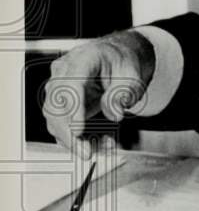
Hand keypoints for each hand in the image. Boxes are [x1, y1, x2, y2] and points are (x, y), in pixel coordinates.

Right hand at [42, 30, 154, 158]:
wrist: (119, 58)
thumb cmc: (124, 64)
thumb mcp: (133, 77)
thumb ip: (124, 94)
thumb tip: (115, 115)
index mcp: (84, 59)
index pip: (71, 84)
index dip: (73, 109)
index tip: (79, 131)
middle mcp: (65, 71)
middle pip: (56, 105)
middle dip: (69, 134)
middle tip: (87, 152)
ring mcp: (60, 86)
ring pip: (54, 118)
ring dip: (73, 139)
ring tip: (100, 149)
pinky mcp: (61, 101)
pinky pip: (62, 123)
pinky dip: (77, 138)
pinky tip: (97, 143)